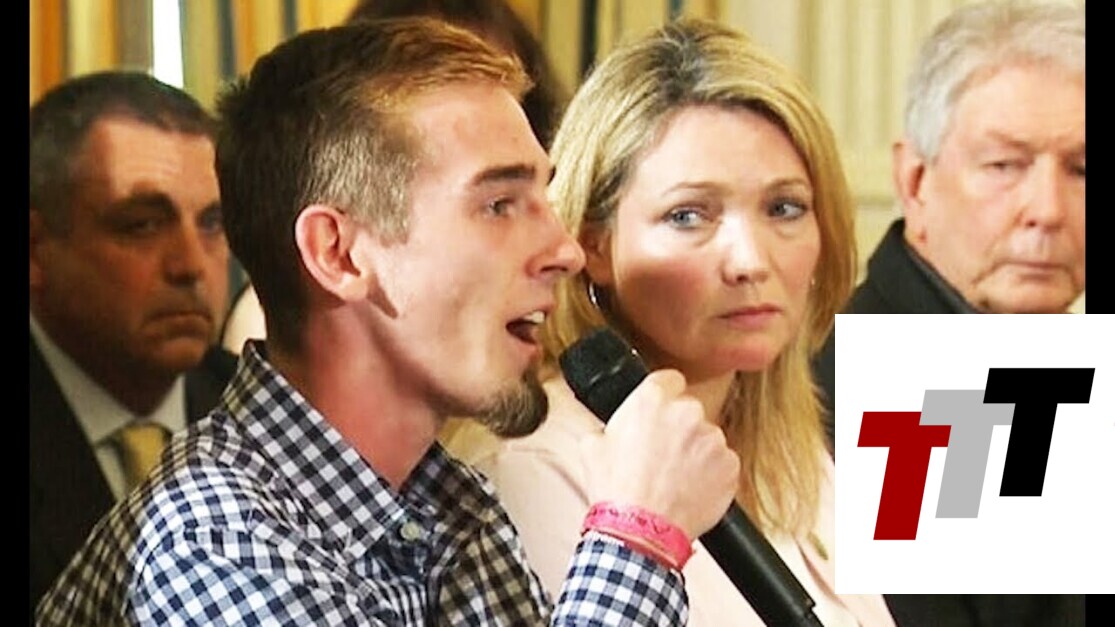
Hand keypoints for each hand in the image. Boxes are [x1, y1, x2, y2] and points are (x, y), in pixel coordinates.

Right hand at [579, 369, 739, 539]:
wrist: (641, 530)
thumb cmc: (617, 491)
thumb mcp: (592, 447)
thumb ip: (608, 427)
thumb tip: (608, 430)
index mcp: (652, 400)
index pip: (669, 380)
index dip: (664, 397)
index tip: (661, 413)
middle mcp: (687, 412)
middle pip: (689, 410)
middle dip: (679, 429)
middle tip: (662, 454)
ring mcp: (712, 438)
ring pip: (707, 438)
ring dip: (696, 452)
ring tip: (675, 478)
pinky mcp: (729, 465)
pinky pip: (722, 463)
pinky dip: (711, 474)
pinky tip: (690, 489)